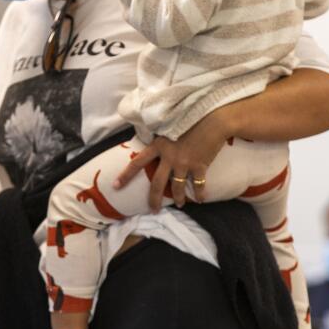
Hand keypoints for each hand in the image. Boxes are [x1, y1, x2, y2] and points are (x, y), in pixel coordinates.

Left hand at [114, 112, 230, 210]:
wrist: (212, 119)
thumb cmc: (191, 118)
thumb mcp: (170, 125)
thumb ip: (161, 137)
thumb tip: (154, 143)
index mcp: (158, 145)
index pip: (137, 163)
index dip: (125, 176)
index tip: (116, 186)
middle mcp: (169, 157)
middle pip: (157, 184)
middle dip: (154, 200)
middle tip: (153, 210)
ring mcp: (184, 163)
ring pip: (177, 187)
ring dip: (178, 199)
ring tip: (179, 205)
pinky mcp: (199, 166)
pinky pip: (198, 185)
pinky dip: (199, 194)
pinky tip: (200, 199)